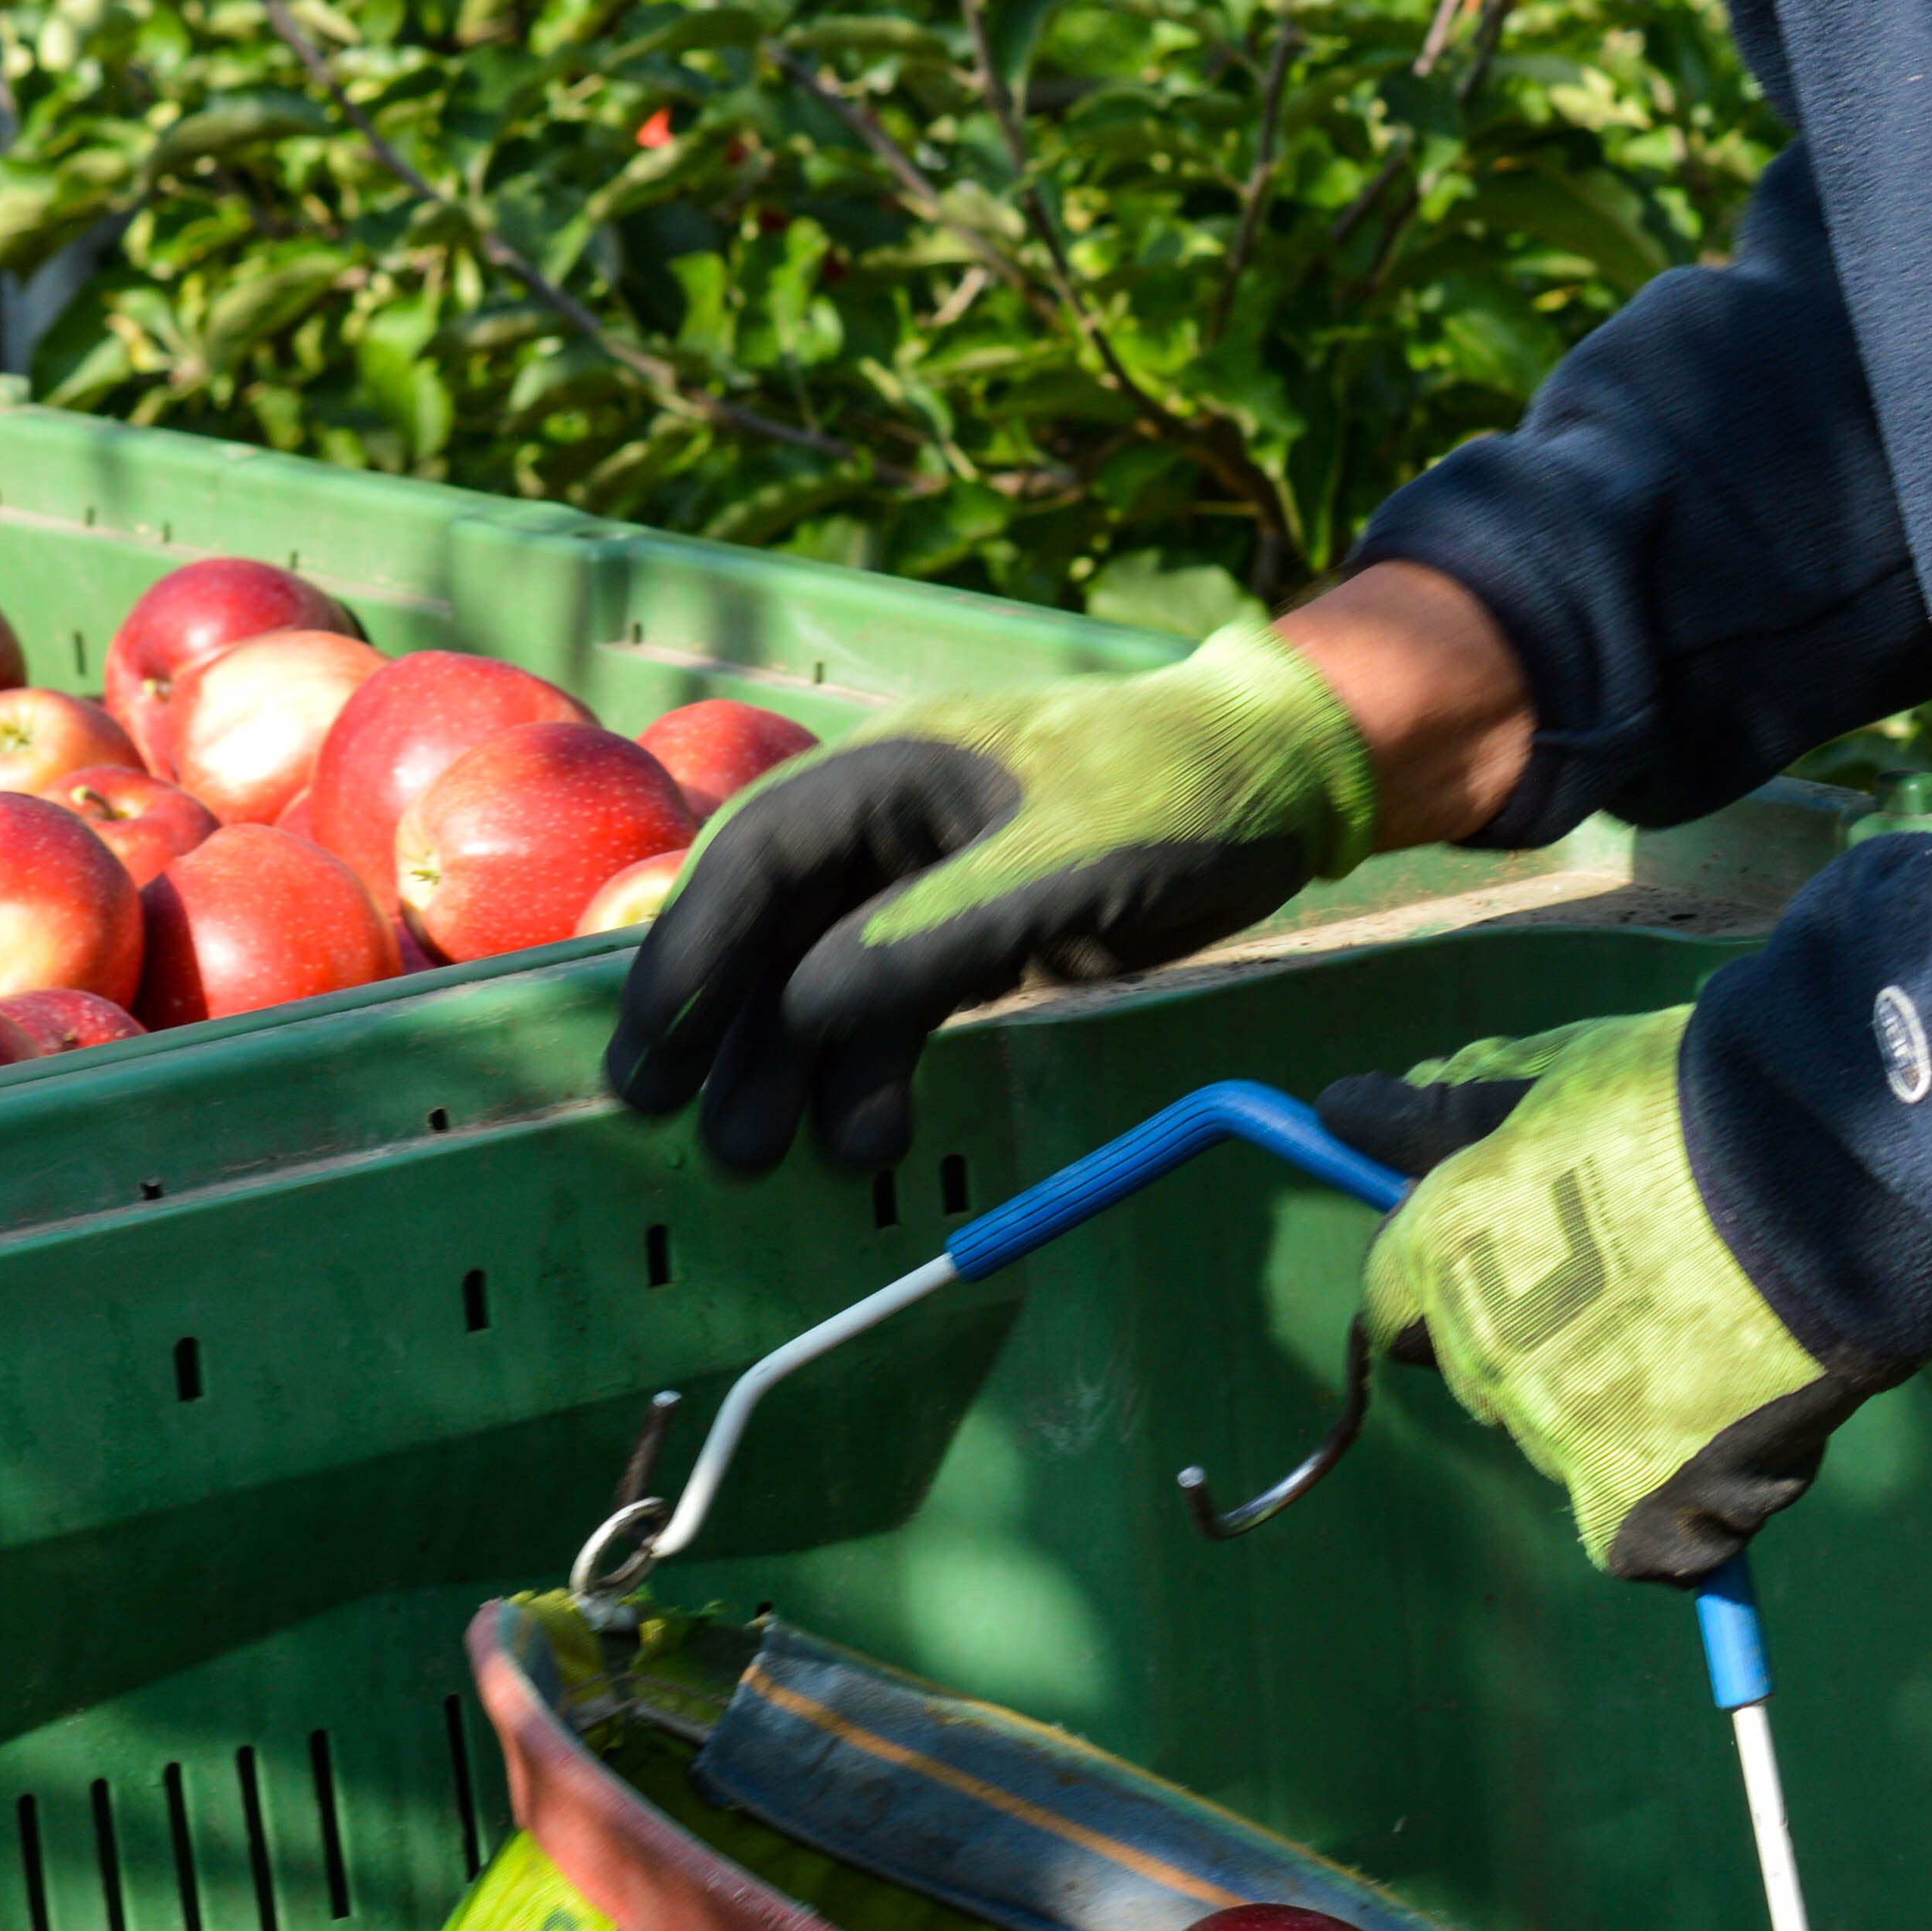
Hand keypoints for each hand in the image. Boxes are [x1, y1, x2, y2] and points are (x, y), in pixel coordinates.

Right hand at [604, 619, 1378, 1174]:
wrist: (1281, 784)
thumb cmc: (1177, 791)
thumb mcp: (1066, 862)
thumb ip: (935, 937)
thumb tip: (805, 1014)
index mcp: (887, 771)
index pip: (752, 862)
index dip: (688, 957)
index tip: (650, 1052)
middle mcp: (886, 822)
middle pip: (768, 925)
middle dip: (718, 1024)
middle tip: (668, 1122)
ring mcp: (926, 879)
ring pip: (824, 978)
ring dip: (792, 1067)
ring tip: (761, 1159)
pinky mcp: (973, 931)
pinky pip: (891, 1004)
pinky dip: (868, 1069)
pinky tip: (862, 1139)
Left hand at [1319, 1012, 1884, 1577]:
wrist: (1823, 1180)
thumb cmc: (1690, 1105)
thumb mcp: (1549, 1077)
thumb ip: (1442, 1116)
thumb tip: (1340, 1109)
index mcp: (1443, 1252)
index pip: (1396, 1297)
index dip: (1462, 1268)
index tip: (1538, 1242)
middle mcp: (1482, 1356)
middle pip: (1480, 1372)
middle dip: (1538, 1340)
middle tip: (1647, 1281)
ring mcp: (1562, 1440)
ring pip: (1567, 1443)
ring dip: (1620, 1411)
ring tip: (1722, 1336)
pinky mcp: (1645, 1511)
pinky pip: (1645, 1540)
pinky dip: (1686, 1510)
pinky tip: (1741, 1438)